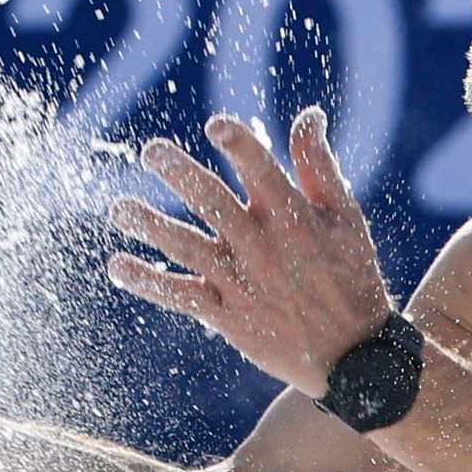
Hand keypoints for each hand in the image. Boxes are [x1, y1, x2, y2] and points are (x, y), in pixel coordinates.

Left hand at [103, 108, 391, 393]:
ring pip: (187, 247)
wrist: (354, 357)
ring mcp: (242, 283)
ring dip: (150, 225)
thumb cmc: (351, 276)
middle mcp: (262, 247)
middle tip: (151, 151)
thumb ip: (319, 165)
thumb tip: (307, 114)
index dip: (240, 145)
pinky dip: (147, 282)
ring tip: (119, 209)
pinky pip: (181, 296)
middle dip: (180, 174)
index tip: (216, 126)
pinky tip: (118, 266)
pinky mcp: (228, 317)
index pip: (263, 172)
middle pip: (213, 203)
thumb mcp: (346, 217)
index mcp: (294, 218)